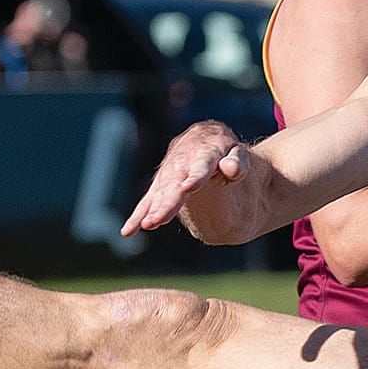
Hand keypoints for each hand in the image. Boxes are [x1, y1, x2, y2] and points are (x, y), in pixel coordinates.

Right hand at [123, 121, 253, 239]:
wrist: (207, 137)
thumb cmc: (226, 150)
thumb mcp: (238, 152)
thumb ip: (238, 161)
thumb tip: (231, 169)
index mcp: (206, 149)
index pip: (201, 165)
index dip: (195, 177)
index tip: (187, 188)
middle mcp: (183, 159)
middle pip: (174, 182)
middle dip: (166, 202)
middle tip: (158, 219)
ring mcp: (169, 171)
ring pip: (160, 192)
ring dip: (153, 209)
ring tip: (149, 225)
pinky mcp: (160, 183)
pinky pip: (148, 200)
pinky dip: (138, 215)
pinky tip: (128, 231)